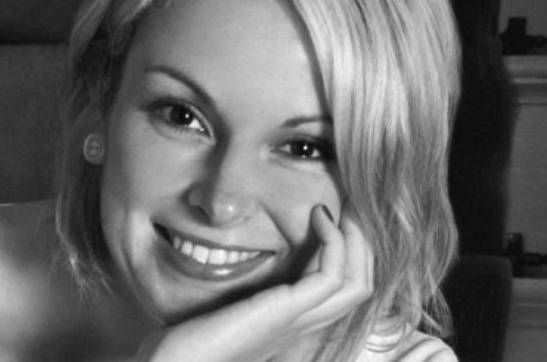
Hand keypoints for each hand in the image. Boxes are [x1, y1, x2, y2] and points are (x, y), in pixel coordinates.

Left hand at [136, 205, 373, 361]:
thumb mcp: (217, 307)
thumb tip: (220, 252)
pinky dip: (336, 242)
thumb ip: (234, 289)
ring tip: (342, 208)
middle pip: (358, 286)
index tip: (331, 215)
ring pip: (357, 283)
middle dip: (362, 242)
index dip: (347, 252)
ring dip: (357, 239)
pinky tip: (319, 216)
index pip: (339, 292)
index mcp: (287, 324)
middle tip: (349, 205)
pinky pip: (331, 276)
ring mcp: (294, 321)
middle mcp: (299, 326)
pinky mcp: (283, 312)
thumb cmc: (185, 341)